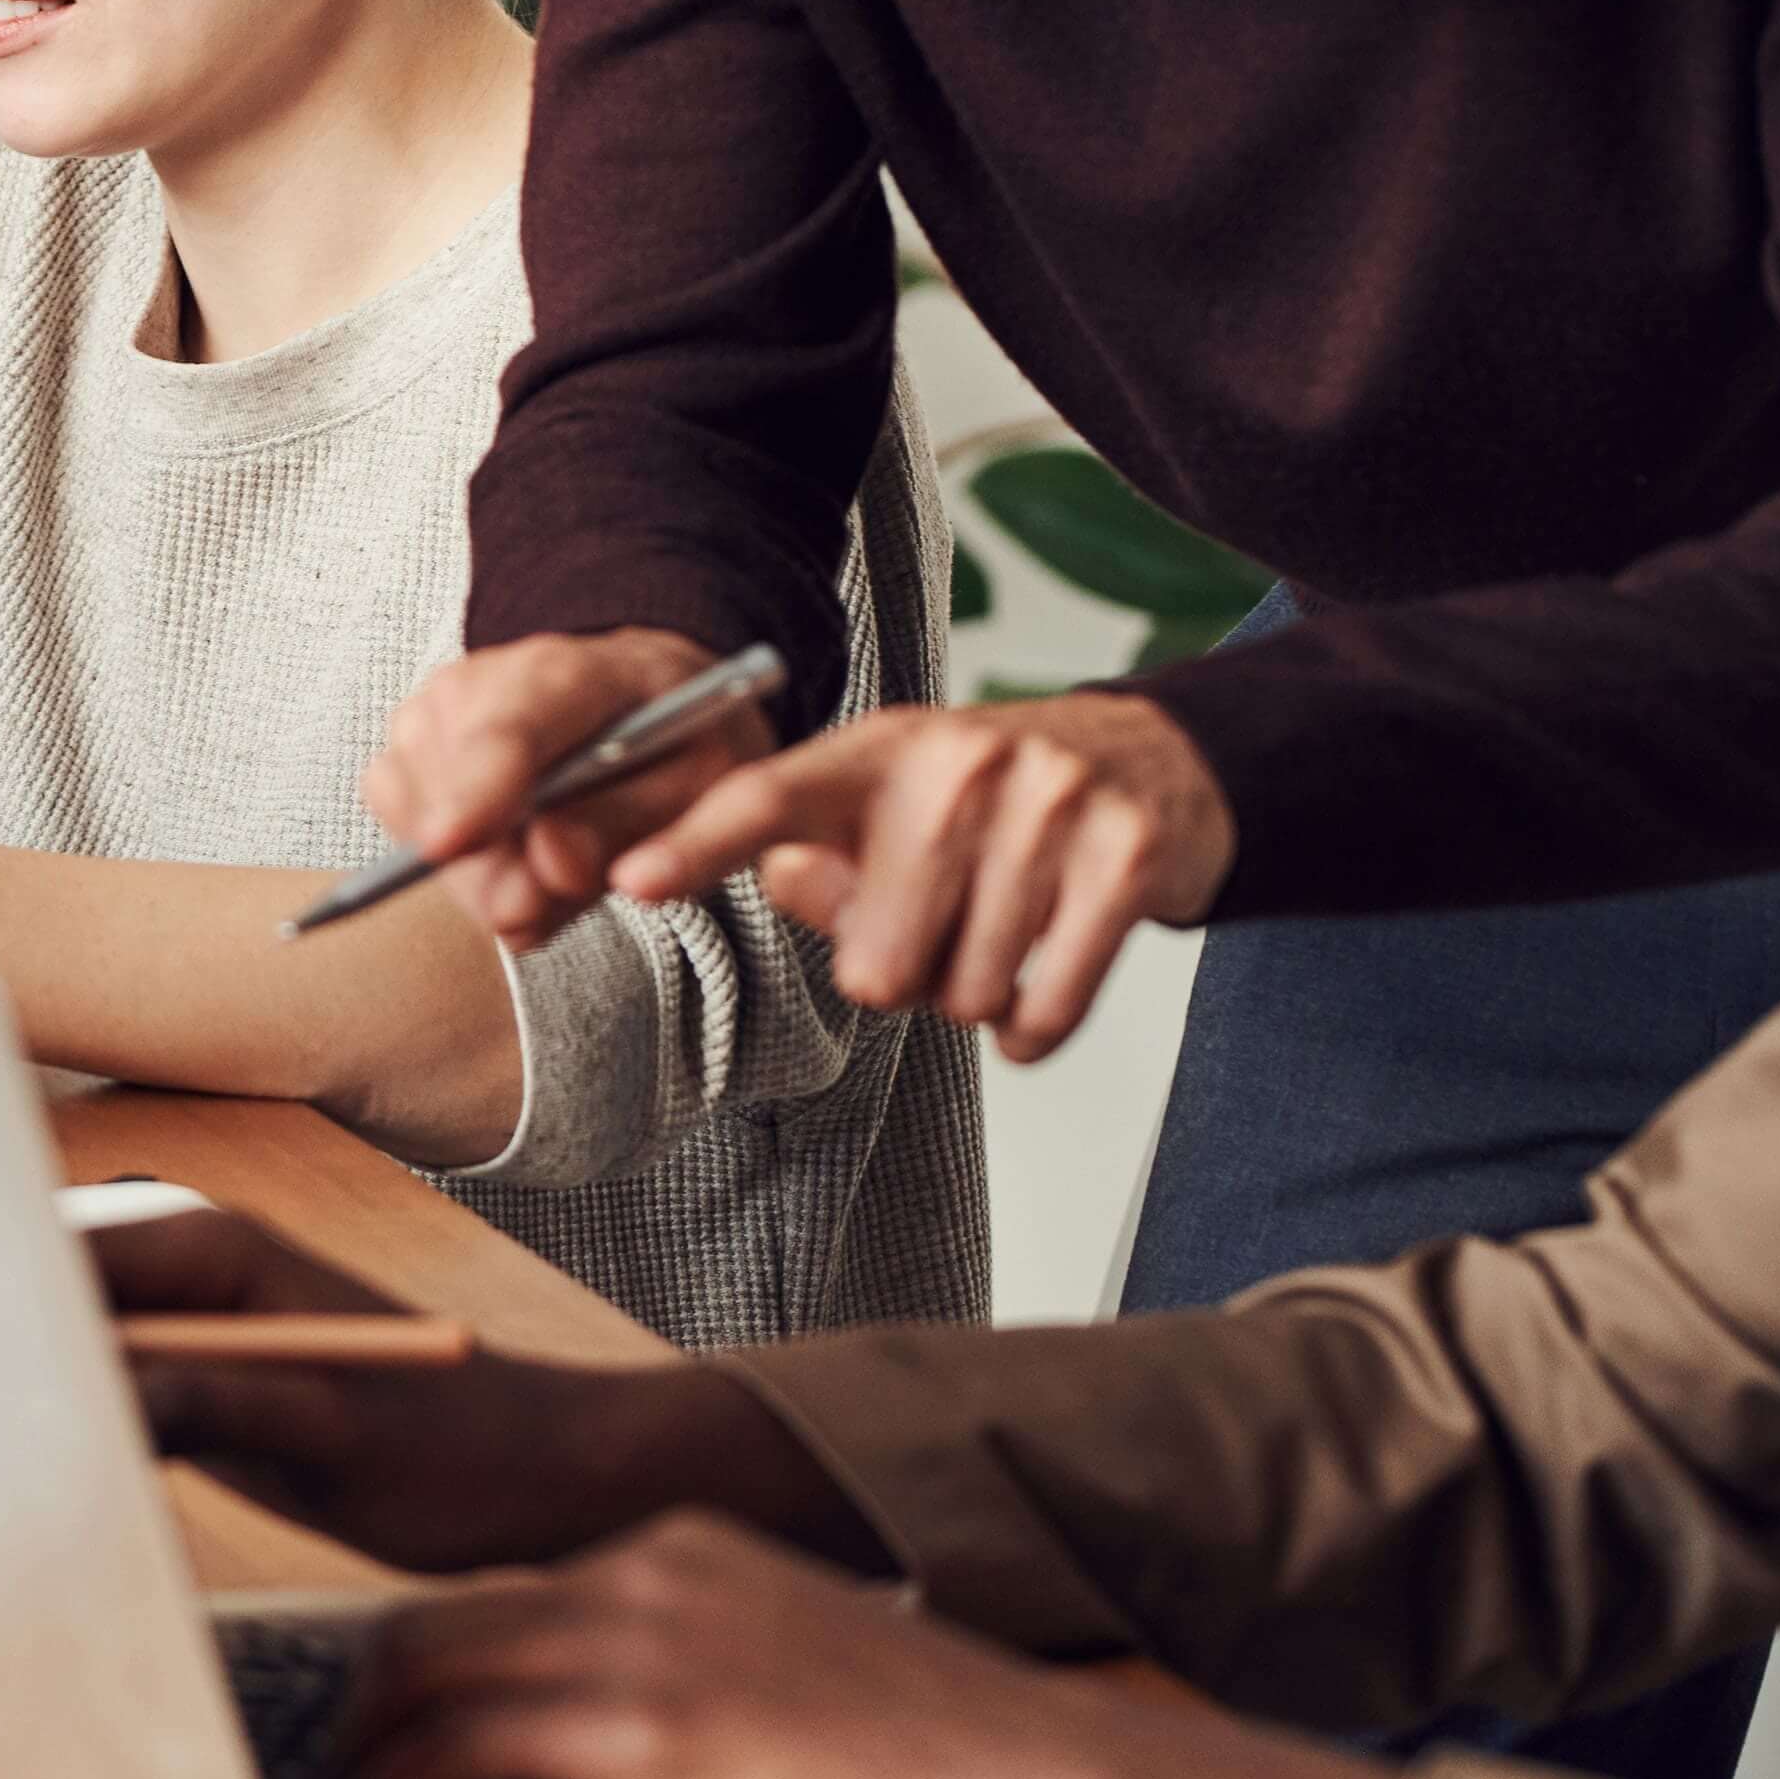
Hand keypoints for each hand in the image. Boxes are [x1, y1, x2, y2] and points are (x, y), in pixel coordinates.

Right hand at [99, 1204, 877, 1574]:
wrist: (556, 1479)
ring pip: (62, 1348)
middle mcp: (185, 1267)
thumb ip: (194, 1398)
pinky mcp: (205, 1384)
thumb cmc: (459, 1452)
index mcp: (205, 1248)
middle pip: (33, 1295)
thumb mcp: (320, 1434)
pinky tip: (42, 1484)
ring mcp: (192, 1325)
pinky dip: (69, 1430)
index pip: (43, 1258)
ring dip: (18, 1397)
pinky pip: (106, 1392)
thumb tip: (77, 1394)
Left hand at [303, 1515, 1391, 1778]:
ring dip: (355, 1747)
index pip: (509, 1589)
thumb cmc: (947, 1762)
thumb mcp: (800, 1682)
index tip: (385, 1713)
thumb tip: (652, 1741)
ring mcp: (640, 1642)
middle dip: (361, 1692)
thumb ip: (711, 1684)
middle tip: (329, 1766)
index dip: (430, 1656)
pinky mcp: (644, 1729)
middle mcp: (645, 1571)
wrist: (1040, 1778)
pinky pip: (458, 1744)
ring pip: (426, 1666)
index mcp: (685, 1552)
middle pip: (439, 1613)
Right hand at [352, 627, 764, 946]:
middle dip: (481, 867)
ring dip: (471, 869)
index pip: (509, 727)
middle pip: (445, 777)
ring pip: (411, 803)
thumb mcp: (707, 789)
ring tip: (544, 873)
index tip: (447, 845)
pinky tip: (506, 858)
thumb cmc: (682, 740)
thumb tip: (555, 866)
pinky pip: (396, 810)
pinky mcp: (412, 739)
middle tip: (536, 908)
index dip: (474, 786)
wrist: (649, 697)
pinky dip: (448, 856)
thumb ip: (638, 830)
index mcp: (578, 675)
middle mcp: (488, 679)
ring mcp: (439, 707)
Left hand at [601, 688, 1231, 1060]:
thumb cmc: (989, 803)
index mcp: (876, 751)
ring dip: (976, 994)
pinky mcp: (1125, 854)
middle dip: (906, 977)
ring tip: (999, 933)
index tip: (630, 880)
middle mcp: (958, 763)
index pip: (767, 799)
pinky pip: (1047, 1005)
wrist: (1149, 759)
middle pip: (878, 965)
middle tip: (940, 929)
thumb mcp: (888, 810)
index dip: (696, 846)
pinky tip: (1037, 992)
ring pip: (966, 992)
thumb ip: (818, 863)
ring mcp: (1048, 803)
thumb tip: (783, 881)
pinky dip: (1035, 1026)